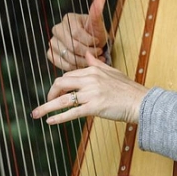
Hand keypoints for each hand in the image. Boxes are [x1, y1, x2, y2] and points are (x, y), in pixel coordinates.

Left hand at [31, 52, 147, 124]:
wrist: (140, 102)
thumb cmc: (128, 89)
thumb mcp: (112, 71)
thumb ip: (96, 63)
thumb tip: (86, 53)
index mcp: (93, 70)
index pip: (69, 75)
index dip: (60, 85)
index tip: (57, 94)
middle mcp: (90, 79)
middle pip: (61, 83)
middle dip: (50, 93)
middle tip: (46, 103)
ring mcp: (92, 93)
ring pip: (63, 99)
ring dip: (46, 107)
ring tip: (36, 114)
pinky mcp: (94, 107)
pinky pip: (72, 112)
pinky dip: (58, 118)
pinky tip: (49, 121)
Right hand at [47, 0, 107, 70]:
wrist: (90, 44)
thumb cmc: (94, 33)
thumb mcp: (98, 24)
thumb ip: (97, 13)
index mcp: (68, 19)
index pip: (77, 34)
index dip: (90, 41)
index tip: (99, 43)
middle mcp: (57, 29)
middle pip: (72, 46)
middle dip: (88, 52)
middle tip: (98, 53)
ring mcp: (53, 41)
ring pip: (68, 57)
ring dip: (83, 60)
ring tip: (93, 58)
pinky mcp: (51, 53)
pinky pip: (62, 63)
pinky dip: (74, 66)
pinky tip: (83, 63)